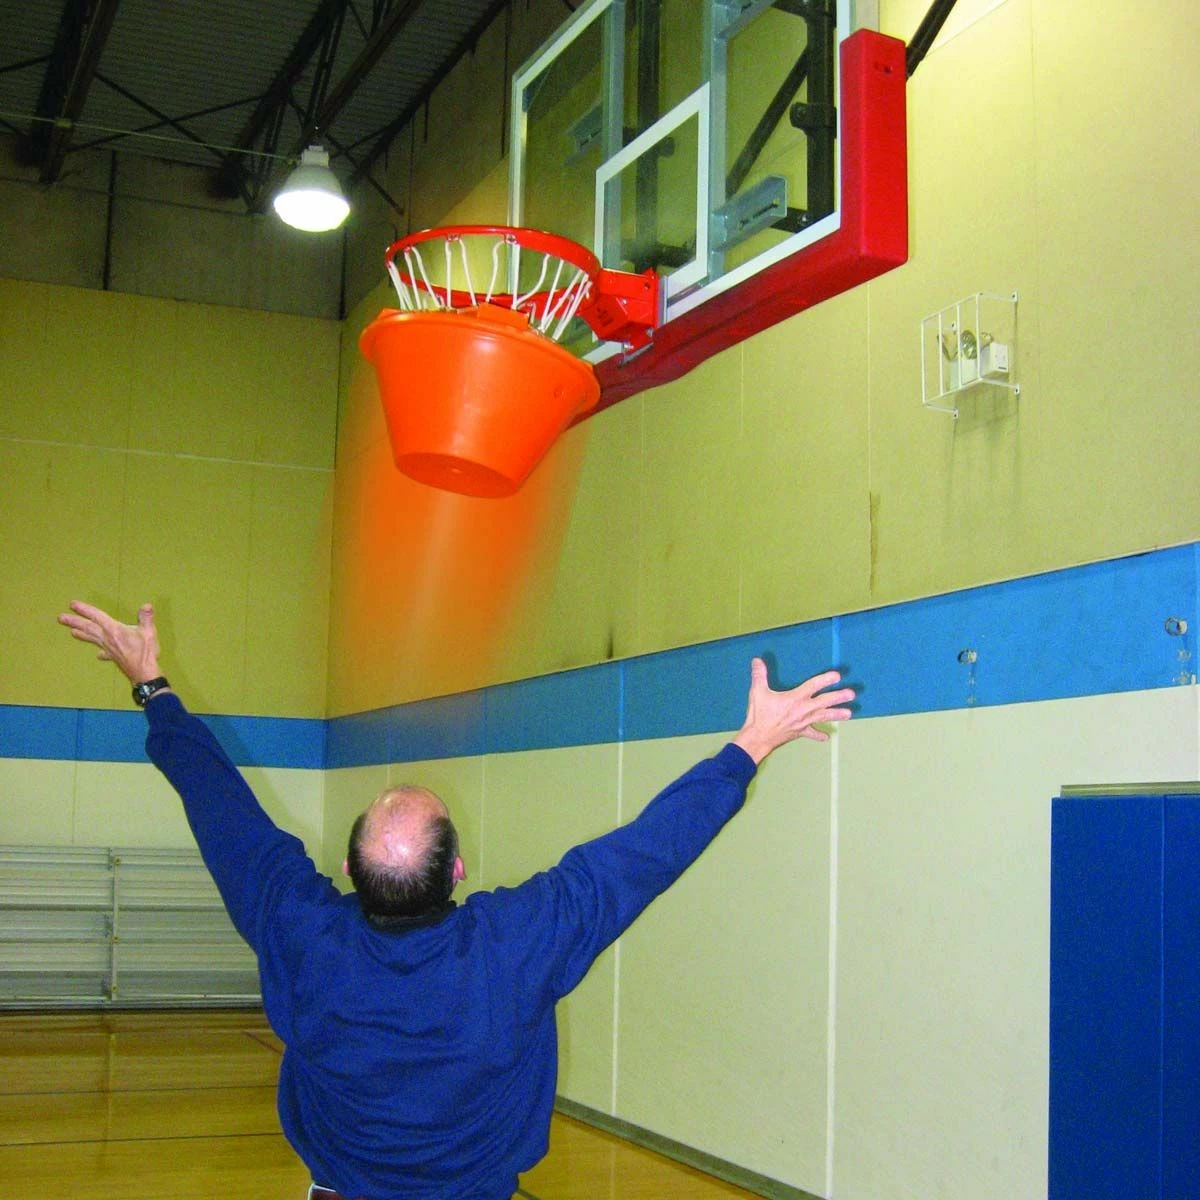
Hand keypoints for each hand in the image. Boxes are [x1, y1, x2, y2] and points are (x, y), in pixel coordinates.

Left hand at [58, 601, 161, 684]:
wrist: (143, 673)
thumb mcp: (148, 632)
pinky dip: (100, 652)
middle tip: (60, 618)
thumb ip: (146, 618)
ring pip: (91, 639)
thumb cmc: (145, 652)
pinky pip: (104, 653)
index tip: (72, 604)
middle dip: (74, 622)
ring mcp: (108, 649)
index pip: (96, 617)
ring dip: (81, 634)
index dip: (84, 610)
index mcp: (114, 630)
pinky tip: (98, 654)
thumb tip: (147, 605)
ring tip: (71, 632)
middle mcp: (107, 639)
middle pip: (88, 628)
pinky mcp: (113, 657)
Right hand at [732, 658, 854, 764]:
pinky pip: (811, 733)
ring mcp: (803, 722)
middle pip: (824, 702)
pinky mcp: (799, 732)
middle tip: (852, 694)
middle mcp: (803, 710)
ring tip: (849, 713)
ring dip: (836, 715)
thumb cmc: (759, 715)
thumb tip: (757, 660)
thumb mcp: (758, 692)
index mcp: (795, 699)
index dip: (825, 680)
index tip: (837, 676)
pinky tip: (827, 737)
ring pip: (823, 717)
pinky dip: (818, 735)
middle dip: (839, 697)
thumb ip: (759, 675)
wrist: (759, 738)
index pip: (813, 686)